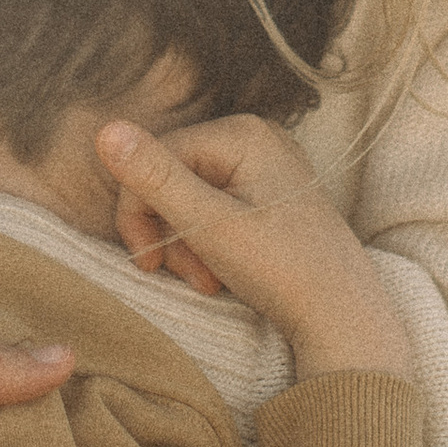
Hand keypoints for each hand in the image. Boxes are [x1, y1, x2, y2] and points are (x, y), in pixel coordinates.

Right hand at [97, 117, 416, 381]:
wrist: (343, 317)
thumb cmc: (283, 269)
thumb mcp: (209, 224)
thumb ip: (155, 179)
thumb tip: (105, 129)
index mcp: (243, 133)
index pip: (155, 157)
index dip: (138, 211)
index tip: (147, 262)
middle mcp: (255, 139)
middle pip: (172, 178)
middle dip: (169, 233)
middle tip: (188, 276)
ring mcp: (265, 168)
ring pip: (190, 199)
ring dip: (186, 247)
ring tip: (208, 281)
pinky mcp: (268, 197)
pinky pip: (215, 211)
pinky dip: (208, 246)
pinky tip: (222, 274)